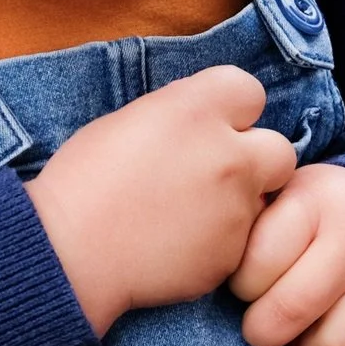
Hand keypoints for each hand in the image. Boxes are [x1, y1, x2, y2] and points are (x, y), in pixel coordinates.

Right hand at [25, 65, 298, 335]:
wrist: (66, 254)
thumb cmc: (79, 185)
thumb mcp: (123, 123)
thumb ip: (177, 116)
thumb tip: (202, 123)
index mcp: (195, 111)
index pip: (248, 90)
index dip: (231, 111)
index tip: (209, 128)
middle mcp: (228, 154)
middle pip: (278, 149)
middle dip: (253, 161)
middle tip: (212, 177)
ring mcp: (236, 208)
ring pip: (260, 200)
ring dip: (235, 204)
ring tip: (183, 217)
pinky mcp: (231, 254)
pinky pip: (239, 242)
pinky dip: (215, 243)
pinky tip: (173, 245)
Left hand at [229, 162, 344, 345]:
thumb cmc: (315, 217)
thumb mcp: (279, 200)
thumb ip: (246, 229)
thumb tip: (204, 269)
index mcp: (311, 203)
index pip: (256, 264)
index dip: (241, 286)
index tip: (246, 283)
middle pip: (292, 310)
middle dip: (263, 330)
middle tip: (263, 323)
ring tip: (305, 332)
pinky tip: (340, 340)